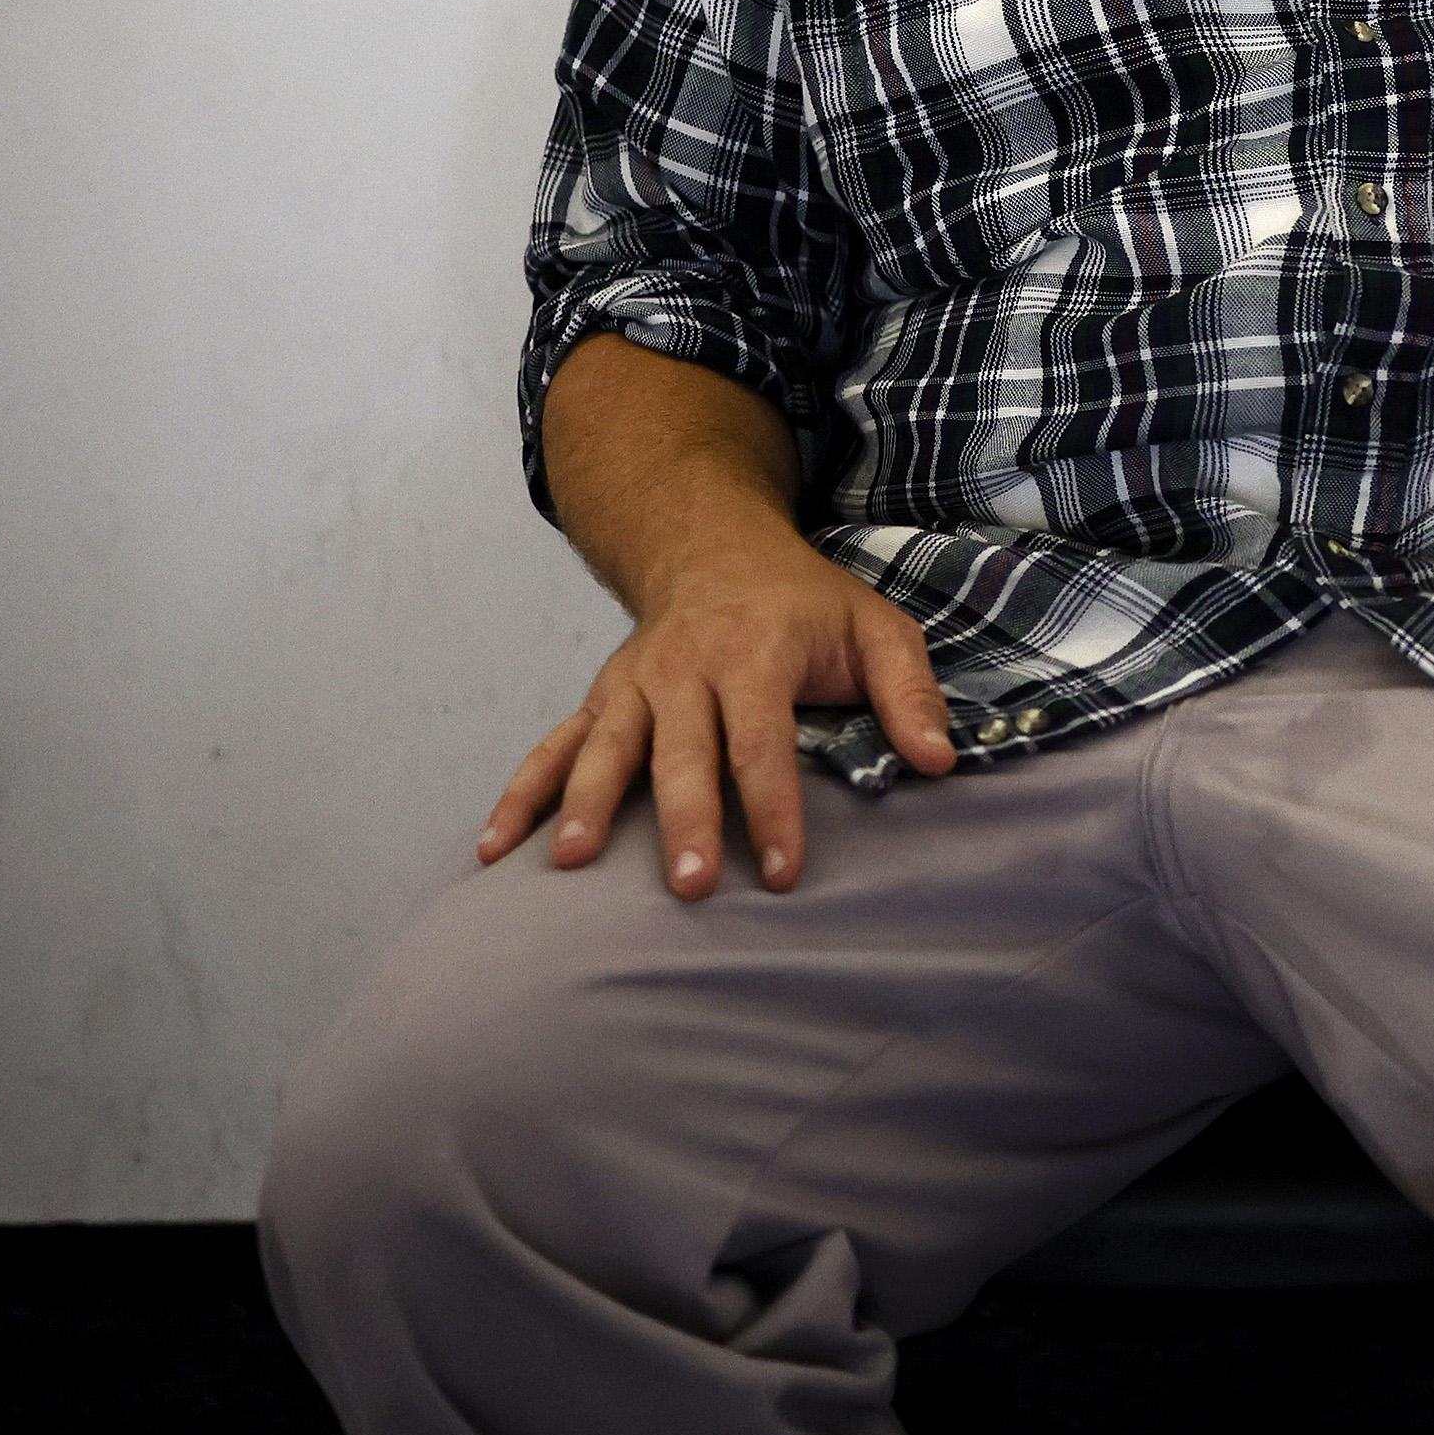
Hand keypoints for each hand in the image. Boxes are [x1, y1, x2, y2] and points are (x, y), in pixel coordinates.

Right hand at [479, 528, 954, 899]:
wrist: (712, 549)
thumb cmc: (803, 605)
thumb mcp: (875, 627)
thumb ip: (910, 691)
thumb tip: (938, 760)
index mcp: (755, 653)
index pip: (763, 742)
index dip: (775, 809)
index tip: (784, 874)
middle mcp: (685, 669)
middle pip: (681, 753)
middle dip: (685, 820)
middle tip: (688, 885)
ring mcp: (633, 686)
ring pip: (606, 749)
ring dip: (584, 806)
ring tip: (570, 864)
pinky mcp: (600, 702)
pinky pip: (553, 748)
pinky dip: (521, 795)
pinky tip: (495, 848)